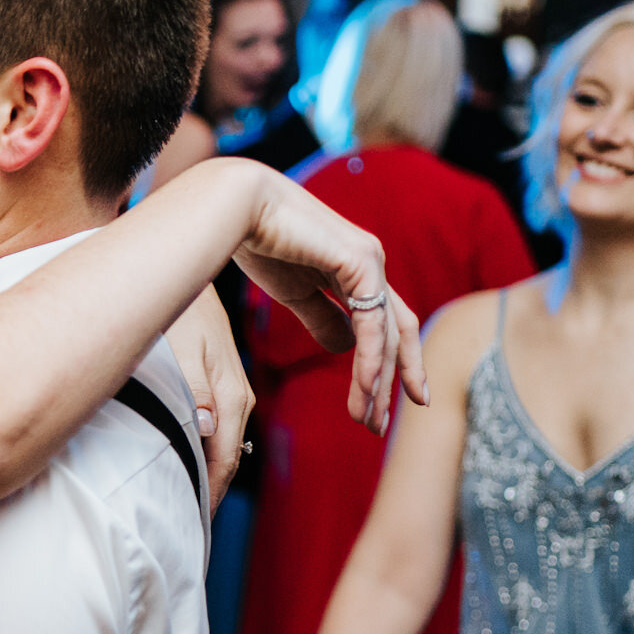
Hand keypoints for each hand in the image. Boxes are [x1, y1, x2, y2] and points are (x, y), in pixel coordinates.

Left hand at [164, 287, 251, 510]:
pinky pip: (220, 429)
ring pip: (225, 446)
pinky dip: (210, 451)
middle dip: (209, 495)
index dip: (207, 498)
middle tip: (187, 535)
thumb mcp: (180, 349)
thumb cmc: (176, 311)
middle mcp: (238, 399)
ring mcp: (233, 391)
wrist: (189, 271)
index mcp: (230, 398)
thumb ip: (194, 393)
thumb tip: (206, 432)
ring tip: (190, 507)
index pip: (222, 464)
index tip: (193, 532)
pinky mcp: (224, 382)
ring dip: (210, 474)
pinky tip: (196, 463)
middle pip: (226, 461)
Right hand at [215, 159, 427, 434]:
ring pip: (388, 332)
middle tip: (379, 426)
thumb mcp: (294, 293)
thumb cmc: (258, 243)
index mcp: (355, 268)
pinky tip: (367, 386)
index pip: (385, 322)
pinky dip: (372, 357)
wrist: (237, 208)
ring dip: (379, 381)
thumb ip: (322, 318)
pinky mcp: (361, 260)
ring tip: (368, 419)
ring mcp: (370, 259)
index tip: (383, 403)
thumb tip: (345, 349)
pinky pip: (373, 320)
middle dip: (392, 382)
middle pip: (396, 332)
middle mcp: (371, 262)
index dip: (391, 364)